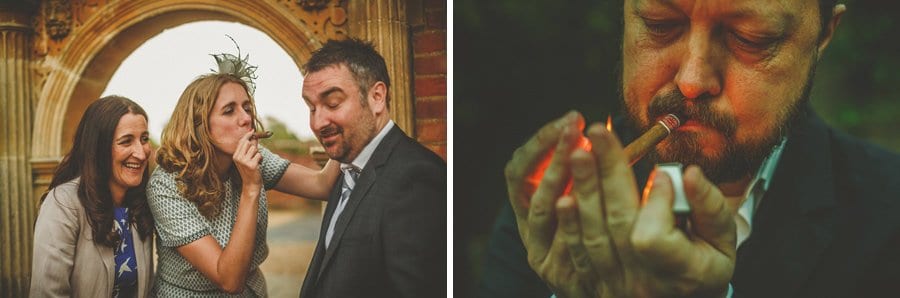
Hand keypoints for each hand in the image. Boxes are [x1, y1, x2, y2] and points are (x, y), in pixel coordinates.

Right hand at [234, 131, 262, 191]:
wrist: (251, 184)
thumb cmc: (250, 171)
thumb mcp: (246, 159)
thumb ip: (249, 149)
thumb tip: (254, 137)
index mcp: (235, 156)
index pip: (241, 141)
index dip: (248, 135)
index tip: (252, 130)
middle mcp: (238, 158)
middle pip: (248, 143)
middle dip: (254, 146)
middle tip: (255, 154)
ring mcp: (244, 161)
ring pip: (254, 149)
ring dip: (258, 154)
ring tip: (255, 161)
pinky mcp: (251, 165)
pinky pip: (259, 155)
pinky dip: (260, 159)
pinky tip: (258, 165)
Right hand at [504, 111, 599, 296]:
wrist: (605, 288)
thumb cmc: (600, 235)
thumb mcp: (587, 200)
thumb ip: (591, 172)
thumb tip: (600, 132)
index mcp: (529, 205)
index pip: (520, 167)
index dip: (542, 141)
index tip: (570, 120)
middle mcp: (527, 226)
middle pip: (529, 183)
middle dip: (552, 150)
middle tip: (574, 126)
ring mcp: (538, 250)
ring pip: (542, 209)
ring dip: (558, 175)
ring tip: (579, 152)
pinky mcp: (554, 272)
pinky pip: (558, 241)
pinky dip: (567, 218)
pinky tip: (575, 199)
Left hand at [557, 123, 734, 296]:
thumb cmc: (705, 268)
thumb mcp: (723, 242)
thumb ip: (710, 208)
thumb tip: (689, 173)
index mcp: (680, 272)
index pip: (653, 238)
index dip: (655, 204)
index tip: (660, 173)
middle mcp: (642, 281)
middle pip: (618, 223)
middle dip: (607, 172)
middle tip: (598, 132)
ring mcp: (615, 283)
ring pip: (593, 234)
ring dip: (584, 190)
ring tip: (578, 153)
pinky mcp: (595, 281)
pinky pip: (577, 251)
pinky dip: (568, 223)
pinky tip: (563, 196)